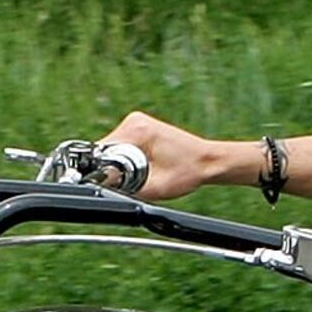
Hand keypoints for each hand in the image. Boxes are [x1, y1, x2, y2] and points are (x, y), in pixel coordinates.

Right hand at [98, 111, 243, 203]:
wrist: (208, 162)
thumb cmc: (189, 172)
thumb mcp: (155, 188)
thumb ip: (126, 190)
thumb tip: (105, 190)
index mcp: (137, 129)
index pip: (103, 151)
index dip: (104, 171)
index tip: (115, 182)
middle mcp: (135, 121)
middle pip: (106, 150)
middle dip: (113, 168)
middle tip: (138, 179)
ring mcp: (137, 122)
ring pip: (112, 149)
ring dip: (119, 164)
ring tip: (145, 171)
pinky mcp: (139, 127)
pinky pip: (122, 146)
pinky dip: (126, 158)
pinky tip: (144, 165)